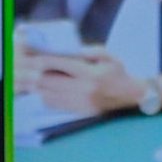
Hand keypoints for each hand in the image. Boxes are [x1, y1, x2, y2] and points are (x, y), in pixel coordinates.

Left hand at [24, 50, 139, 113]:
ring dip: (39, 87)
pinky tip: (44, 89)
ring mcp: (81, 103)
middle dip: (37, 74)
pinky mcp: (80, 112)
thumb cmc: (119, 73)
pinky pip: (56, 105)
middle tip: (29, 67)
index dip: (46, 60)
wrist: (132, 96)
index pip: (62, 65)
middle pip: (51, 82)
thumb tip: (70, 50)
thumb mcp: (108, 56)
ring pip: (50, 95)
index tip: (36, 56)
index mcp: (91, 74)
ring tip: (34, 78)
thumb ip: (89, 51)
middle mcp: (84, 90)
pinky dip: (46, 96)